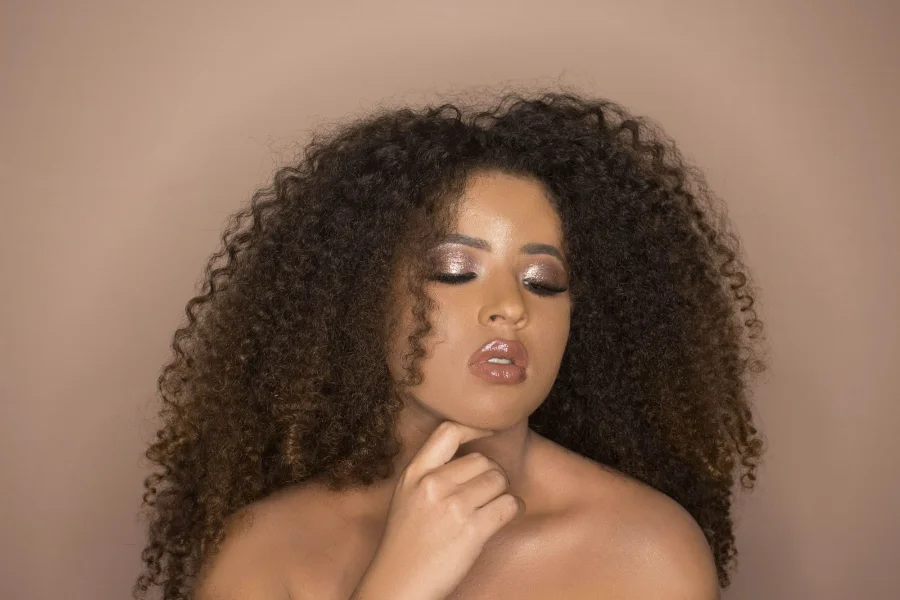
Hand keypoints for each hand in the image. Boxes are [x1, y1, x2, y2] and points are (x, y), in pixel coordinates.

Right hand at [351, 420, 524, 599]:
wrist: (399, 584)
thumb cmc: (405, 544)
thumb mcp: (406, 497)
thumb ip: (429, 474)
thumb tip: (469, 459)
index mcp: (414, 474)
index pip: (448, 432)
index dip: (475, 426)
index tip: (490, 430)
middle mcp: (433, 485)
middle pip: (482, 460)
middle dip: (492, 474)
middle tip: (488, 491)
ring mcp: (453, 507)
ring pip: (499, 480)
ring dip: (503, 492)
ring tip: (495, 505)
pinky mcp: (472, 530)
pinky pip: (509, 504)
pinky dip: (514, 508)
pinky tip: (506, 515)